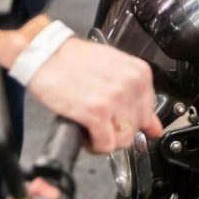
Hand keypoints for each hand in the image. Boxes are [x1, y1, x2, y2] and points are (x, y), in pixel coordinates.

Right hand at [26, 38, 163, 153]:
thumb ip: (136, 98)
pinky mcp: (97, 112)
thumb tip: (153, 127)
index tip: (114, 119)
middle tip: (97, 121)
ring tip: (90, 126)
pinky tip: (83, 131)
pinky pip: (105, 145)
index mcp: (138, 73)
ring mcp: (115, 98)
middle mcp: (131, 84)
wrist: (44, 53)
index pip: (147, 115)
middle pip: (134, 129)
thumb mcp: (112, 70)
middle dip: (114, 130)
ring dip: (104, 139)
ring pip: (122, 141)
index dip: (127, 121)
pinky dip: (93, 145)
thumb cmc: (72, 60)